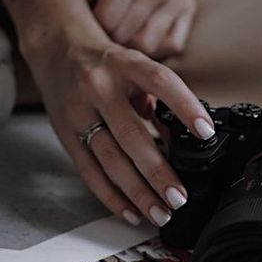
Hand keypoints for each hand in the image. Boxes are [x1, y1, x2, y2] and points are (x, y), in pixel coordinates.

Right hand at [24, 32, 214, 226]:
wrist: (55, 49)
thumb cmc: (106, 63)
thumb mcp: (136, 69)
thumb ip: (159, 103)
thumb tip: (188, 141)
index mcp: (124, 64)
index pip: (159, 81)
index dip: (184, 106)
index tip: (206, 132)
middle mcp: (98, 87)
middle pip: (130, 135)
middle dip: (157, 172)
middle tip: (179, 197)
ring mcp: (78, 113)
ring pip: (109, 160)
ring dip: (137, 192)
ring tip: (160, 213)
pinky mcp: (65, 135)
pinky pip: (89, 172)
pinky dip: (111, 196)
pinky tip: (131, 212)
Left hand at [79, 0, 204, 59]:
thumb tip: (72, 24)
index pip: (107, 19)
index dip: (93, 27)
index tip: (88, 24)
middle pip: (127, 35)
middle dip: (111, 40)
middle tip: (103, 34)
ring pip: (150, 45)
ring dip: (133, 47)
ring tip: (123, 36)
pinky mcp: (190, 8)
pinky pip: (173, 45)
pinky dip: (157, 48)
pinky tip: (145, 35)